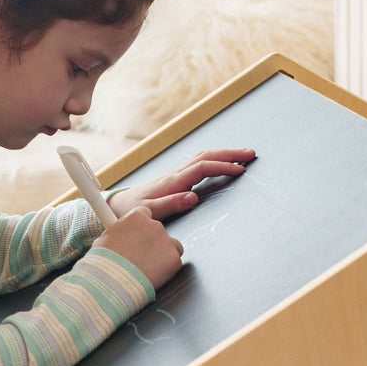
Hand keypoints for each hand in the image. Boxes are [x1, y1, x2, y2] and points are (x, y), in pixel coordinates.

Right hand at [96, 206, 182, 290]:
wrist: (113, 281)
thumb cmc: (105, 262)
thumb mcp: (106, 238)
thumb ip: (120, 232)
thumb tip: (120, 234)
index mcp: (136, 217)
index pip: (146, 214)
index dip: (142, 229)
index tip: (139, 238)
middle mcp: (154, 225)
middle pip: (159, 231)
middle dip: (153, 243)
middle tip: (142, 257)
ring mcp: (167, 242)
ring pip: (172, 246)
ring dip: (163, 255)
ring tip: (149, 268)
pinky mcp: (174, 259)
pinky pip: (175, 263)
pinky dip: (168, 270)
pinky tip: (154, 276)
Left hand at [107, 147, 255, 222]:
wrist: (116, 206)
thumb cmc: (130, 211)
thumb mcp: (148, 212)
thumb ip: (170, 204)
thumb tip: (194, 197)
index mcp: (172, 182)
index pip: (202, 168)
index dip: (222, 167)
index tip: (240, 170)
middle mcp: (175, 174)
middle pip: (206, 156)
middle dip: (230, 153)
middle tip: (251, 154)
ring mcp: (175, 175)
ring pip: (203, 157)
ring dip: (224, 154)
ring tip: (243, 155)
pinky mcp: (175, 179)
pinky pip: (199, 164)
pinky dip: (214, 160)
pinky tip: (223, 163)